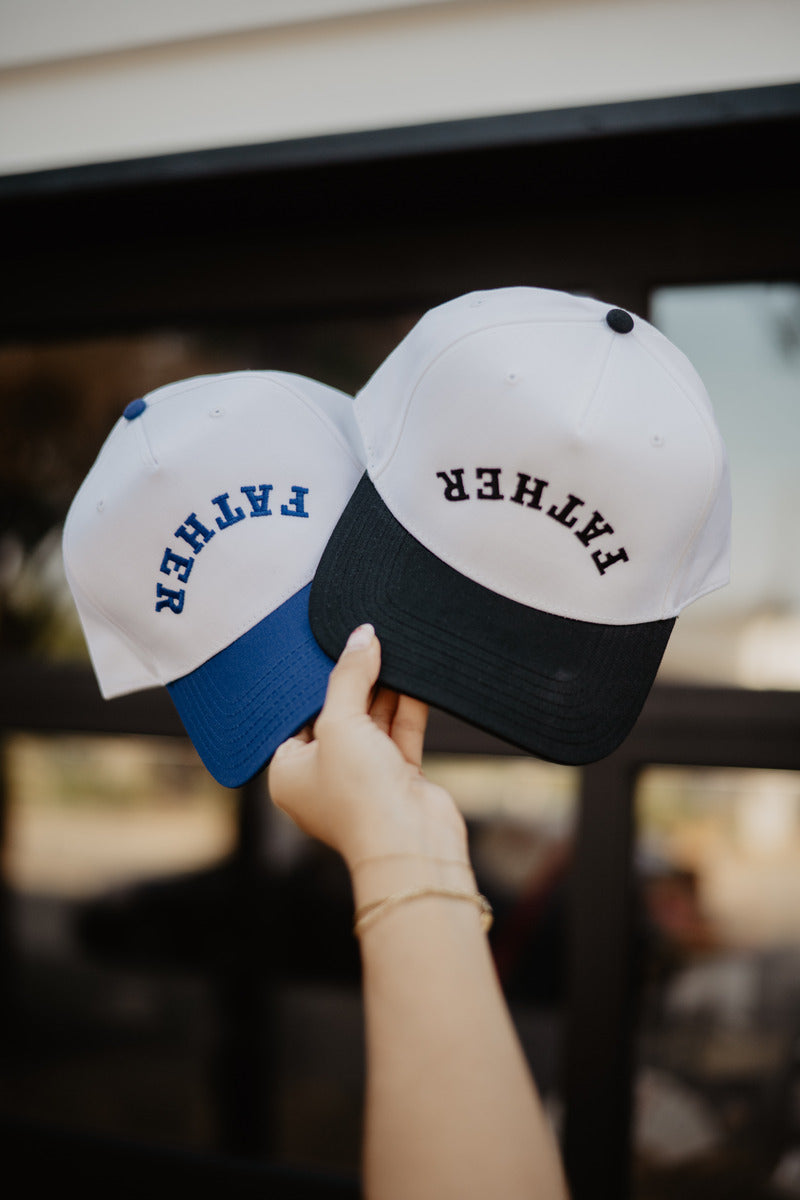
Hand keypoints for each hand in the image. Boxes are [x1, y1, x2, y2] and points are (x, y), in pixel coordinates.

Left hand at [268, 625, 467, 868]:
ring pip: (371, 724)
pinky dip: (405, 708)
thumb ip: (349, 677)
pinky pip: (398, 734)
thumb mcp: (340, 723)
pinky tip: (412, 680)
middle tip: (365, 645)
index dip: (314, 686)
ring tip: (391, 653)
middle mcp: (323, 778)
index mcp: (289, 774)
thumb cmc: (358, 798)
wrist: (411, 844)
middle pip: (337, 716)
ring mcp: (363, 779)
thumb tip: (360, 637)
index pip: (297, 718)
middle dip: (354, 684)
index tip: (328, 651)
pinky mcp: (398, 779)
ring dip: (383, 692)